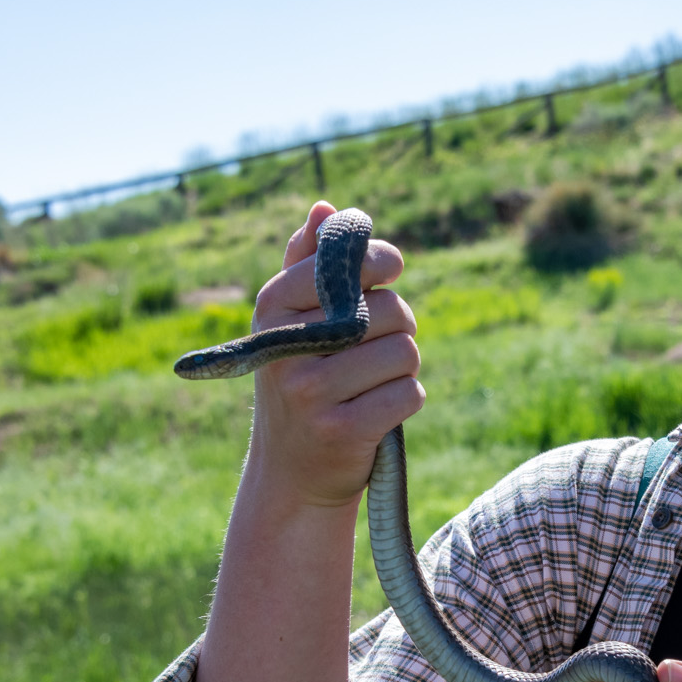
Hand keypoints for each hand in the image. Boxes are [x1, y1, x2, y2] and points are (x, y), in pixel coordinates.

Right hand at [243, 200, 421, 509]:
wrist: (291, 473)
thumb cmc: (302, 380)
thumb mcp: (292, 322)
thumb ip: (308, 263)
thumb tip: (326, 208)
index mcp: (272, 307)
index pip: (347, 261)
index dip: (381, 262)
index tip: (388, 273)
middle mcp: (286, 347)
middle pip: (387, 309)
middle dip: (397, 325)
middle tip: (375, 346)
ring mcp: (310, 392)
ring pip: (404, 351)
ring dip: (404, 367)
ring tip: (375, 381)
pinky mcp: (341, 431)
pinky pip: (408, 394)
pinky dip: (406, 401)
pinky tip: (380, 411)